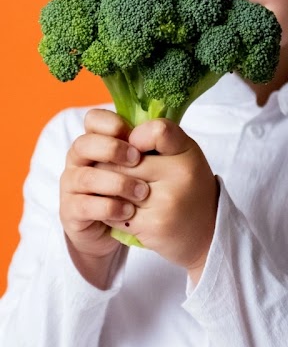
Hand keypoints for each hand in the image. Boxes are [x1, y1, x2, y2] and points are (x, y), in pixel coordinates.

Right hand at [60, 109, 149, 281]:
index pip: (93, 119)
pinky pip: (85, 206)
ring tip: (143, 192)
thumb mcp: (145, 163)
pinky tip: (129, 211)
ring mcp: (72, 185)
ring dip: (117, 183)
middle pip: (84, 144)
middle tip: (138, 160)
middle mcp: (79, 159)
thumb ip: (150, 143)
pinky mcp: (71, 210)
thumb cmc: (132, 187)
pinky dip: (109, 207)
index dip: (111, 123)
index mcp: (96, 139)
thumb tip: (158, 129)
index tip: (135, 136)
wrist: (119, 227)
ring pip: (86, 177)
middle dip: (112, 150)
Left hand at [114, 118, 218, 278]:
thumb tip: (116, 133)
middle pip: (124, 161)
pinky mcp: (153, 225)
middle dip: (112, 166)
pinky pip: (115, 211)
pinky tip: (122, 211)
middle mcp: (180, 174)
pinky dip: (113, 211)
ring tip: (116, 192)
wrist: (207, 233)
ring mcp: (167, 201)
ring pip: (115, 186)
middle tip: (114, 172)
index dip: (137, 136)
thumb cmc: (189, 188)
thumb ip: (158, 141)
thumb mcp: (185, 156)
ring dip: (109, 190)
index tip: (135, 148)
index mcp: (188, 152)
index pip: (157, 131)